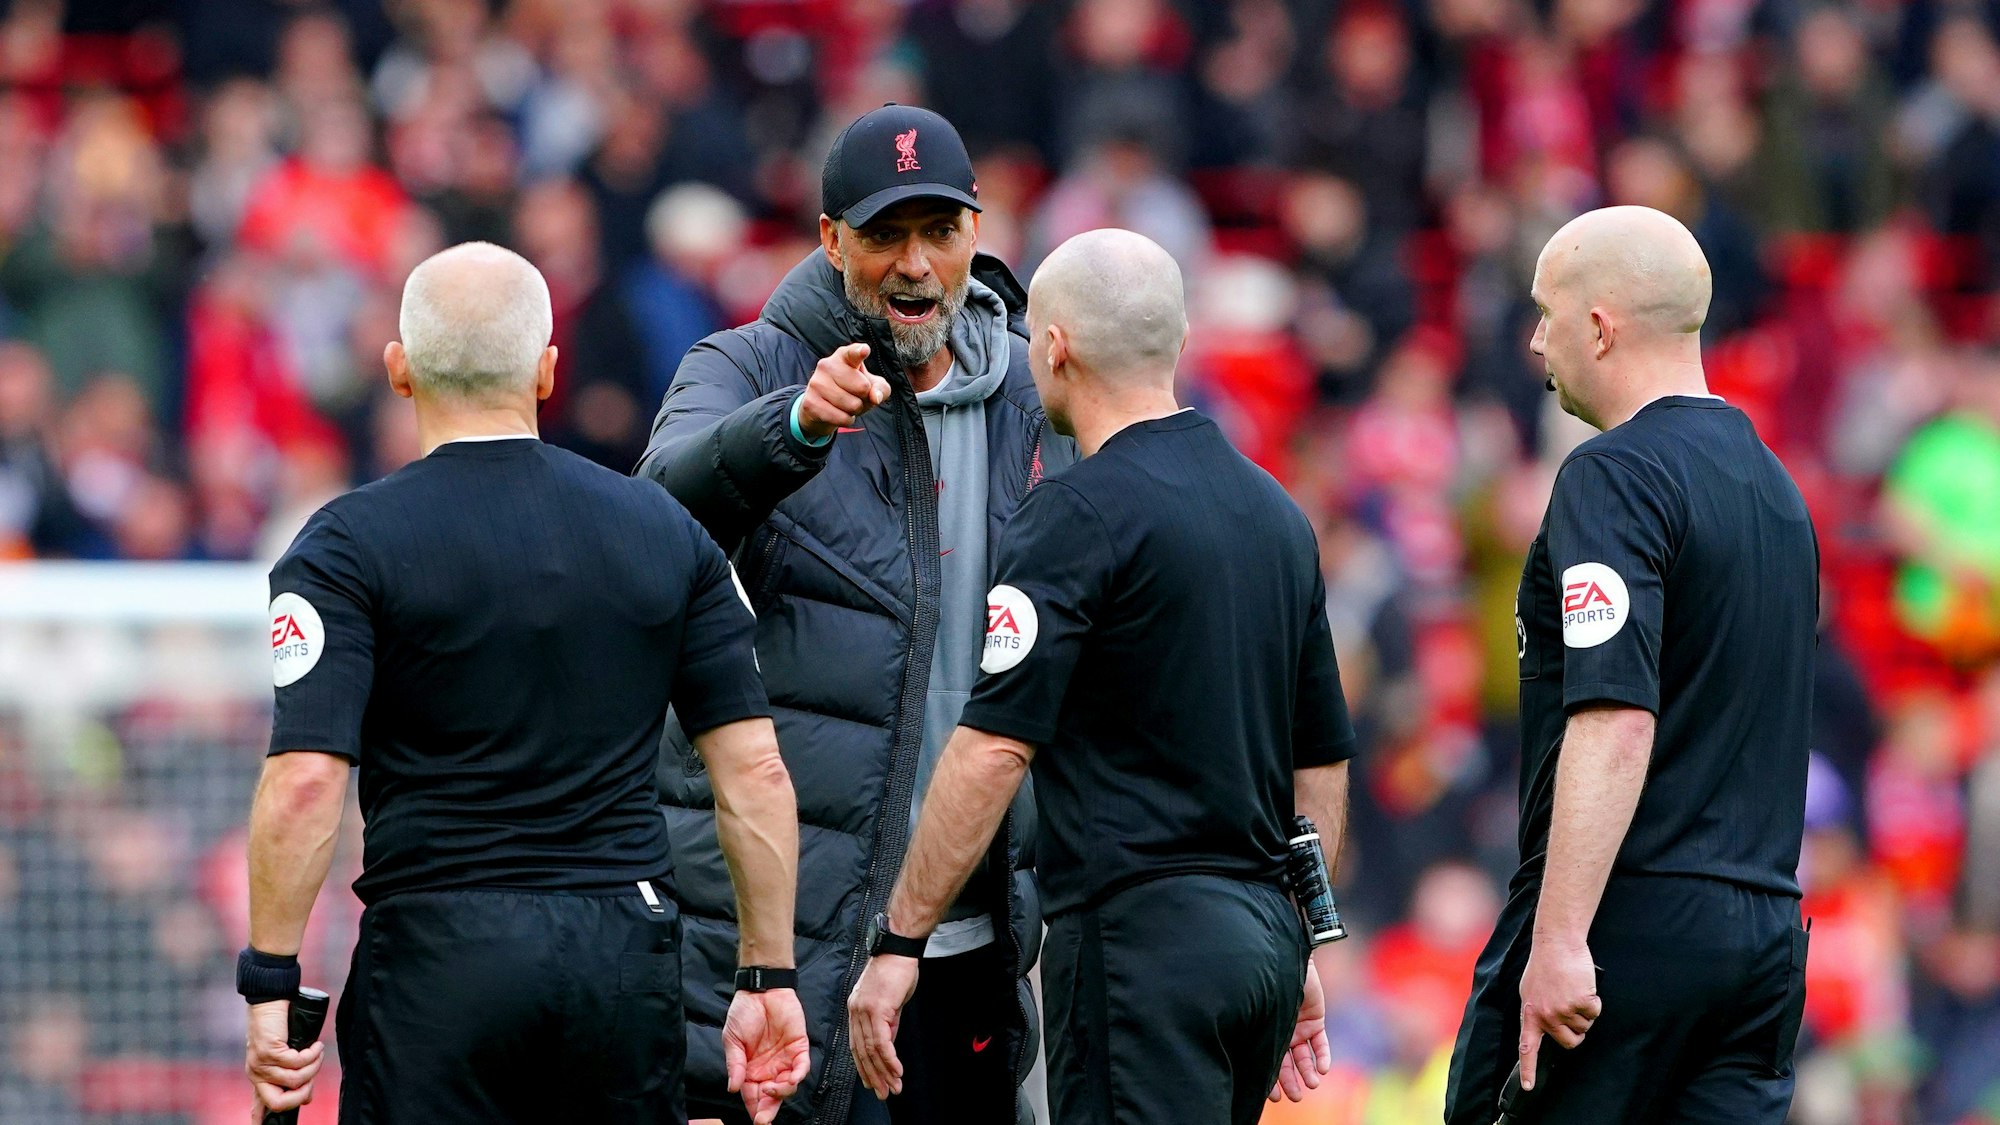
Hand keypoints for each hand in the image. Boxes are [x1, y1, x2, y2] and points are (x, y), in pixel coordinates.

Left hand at [245, 999, 322, 1118]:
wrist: (269, 1000)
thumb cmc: (279, 1026)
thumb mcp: (285, 1054)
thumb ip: (293, 1075)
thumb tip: (306, 1098)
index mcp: (259, 1078)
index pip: (258, 1106)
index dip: (260, 1120)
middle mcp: (257, 1074)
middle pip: (278, 1103)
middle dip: (302, 1095)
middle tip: (312, 1081)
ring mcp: (262, 1064)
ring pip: (295, 1080)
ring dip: (314, 1067)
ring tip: (317, 1052)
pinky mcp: (269, 1052)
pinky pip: (298, 1062)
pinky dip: (313, 1054)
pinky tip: (316, 1045)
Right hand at [723, 987, 811, 1124]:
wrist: (761, 989)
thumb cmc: (744, 1013)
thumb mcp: (732, 1039)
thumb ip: (734, 1064)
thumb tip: (732, 1088)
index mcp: (750, 1070)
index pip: (753, 1096)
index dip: (754, 1109)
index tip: (756, 1120)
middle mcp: (768, 1069)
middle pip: (771, 1097)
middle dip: (768, 1110)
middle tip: (764, 1119)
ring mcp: (784, 1059)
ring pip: (787, 1086)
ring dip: (781, 1093)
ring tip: (771, 1089)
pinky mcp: (799, 1047)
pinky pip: (801, 1067)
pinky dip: (798, 1075)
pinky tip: (790, 1079)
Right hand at [797, 343, 891, 440]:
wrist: (822, 407)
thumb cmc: (852, 391)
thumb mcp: (872, 386)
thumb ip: (881, 389)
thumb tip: (875, 397)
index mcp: (844, 356)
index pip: (853, 353)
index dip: (859, 352)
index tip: (864, 350)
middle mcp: (827, 365)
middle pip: (862, 388)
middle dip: (864, 397)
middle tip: (854, 395)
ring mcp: (816, 383)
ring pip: (852, 405)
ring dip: (855, 410)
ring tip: (846, 404)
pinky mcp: (810, 402)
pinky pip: (841, 418)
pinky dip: (846, 420)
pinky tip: (838, 413)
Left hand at [847, 954, 919, 1100]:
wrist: (899, 949)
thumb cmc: (897, 969)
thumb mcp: (890, 1000)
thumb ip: (888, 1021)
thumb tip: (889, 1042)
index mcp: (856, 1008)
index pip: (857, 1044)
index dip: (864, 1066)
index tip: (872, 1082)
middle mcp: (856, 1011)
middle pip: (861, 1051)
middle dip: (873, 1075)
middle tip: (883, 1092)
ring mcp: (864, 1010)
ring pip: (871, 1050)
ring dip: (884, 1072)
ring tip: (893, 1087)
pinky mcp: (877, 1009)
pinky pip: (881, 1042)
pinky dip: (889, 1059)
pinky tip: (897, 1071)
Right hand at [1269, 957, 1332, 1101]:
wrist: (1284, 959)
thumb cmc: (1265, 984)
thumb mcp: (1258, 1011)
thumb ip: (1256, 1032)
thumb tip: (1247, 1060)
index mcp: (1264, 1032)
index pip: (1267, 1062)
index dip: (1270, 1081)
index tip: (1274, 1098)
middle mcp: (1281, 1032)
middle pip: (1286, 1063)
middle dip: (1291, 1082)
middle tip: (1296, 1097)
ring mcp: (1299, 1027)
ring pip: (1304, 1056)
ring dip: (1308, 1072)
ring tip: (1312, 1085)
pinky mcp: (1316, 1020)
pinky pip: (1321, 1042)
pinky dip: (1323, 1055)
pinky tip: (1323, 1069)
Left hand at [1517, 937, 1600, 1088]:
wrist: (1556, 944)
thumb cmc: (1545, 965)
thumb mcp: (1531, 991)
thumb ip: (1537, 1011)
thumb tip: (1543, 1028)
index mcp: (1530, 1014)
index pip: (1527, 1048)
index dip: (1529, 1070)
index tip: (1529, 1087)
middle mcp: (1545, 1016)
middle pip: (1569, 1042)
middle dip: (1576, 1031)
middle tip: (1573, 1010)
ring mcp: (1562, 1011)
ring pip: (1584, 1026)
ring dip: (1584, 1012)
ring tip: (1573, 990)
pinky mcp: (1579, 1003)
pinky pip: (1595, 1012)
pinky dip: (1594, 1000)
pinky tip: (1583, 986)